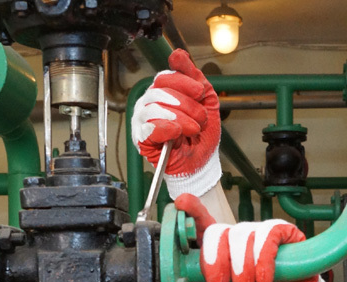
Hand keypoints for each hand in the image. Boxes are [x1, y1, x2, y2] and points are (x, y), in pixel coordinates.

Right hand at [131, 49, 221, 198]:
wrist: (202, 162)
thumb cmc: (201, 134)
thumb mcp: (205, 100)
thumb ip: (193, 76)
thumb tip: (177, 54)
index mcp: (162, 92)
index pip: (165, 77)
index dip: (184, 82)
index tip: (200, 93)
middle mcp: (149, 103)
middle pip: (160, 91)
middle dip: (186, 105)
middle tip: (201, 118)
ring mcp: (142, 121)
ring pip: (155, 108)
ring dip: (181, 119)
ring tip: (194, 130)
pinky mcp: (141, 139)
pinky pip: (149, 127)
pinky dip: (167, 128)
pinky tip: (177, 134)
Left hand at [163, 194, 341, 281]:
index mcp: (219, 251)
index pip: (201, 225)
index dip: (191, 210)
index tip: (180, 204)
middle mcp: (236, 238)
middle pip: (216, 231)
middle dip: (214, 260)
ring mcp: (259, 234)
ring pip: (240, 236)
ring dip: (242, 267)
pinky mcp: (283, 233)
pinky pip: (267, 235)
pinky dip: (263, 258)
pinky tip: (265, 278)